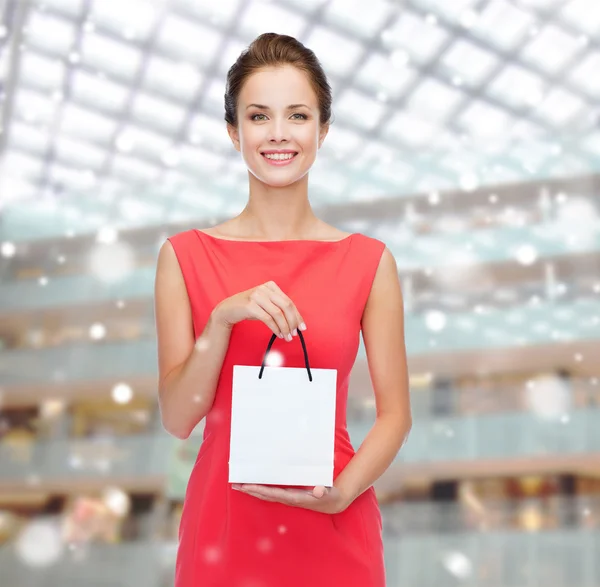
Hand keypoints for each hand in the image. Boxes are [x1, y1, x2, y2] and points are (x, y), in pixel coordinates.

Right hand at [212, 281, 306, 340]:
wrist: (228, 309)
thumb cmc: (249, 308)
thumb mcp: (265, 304)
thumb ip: (278, 308)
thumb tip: (295, 322)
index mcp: (271, 286)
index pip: (288, 301)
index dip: (297, 315)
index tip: (302, 327)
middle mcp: (264, 289)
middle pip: (286, 306)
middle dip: (293, 322)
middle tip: (295, 333)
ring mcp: (256, 296)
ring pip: (277, 313)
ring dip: (284, 327)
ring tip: (287, 336)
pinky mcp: (250, 306)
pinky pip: (268, 319)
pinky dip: (275, 328)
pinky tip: (278, 334)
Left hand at [231, 484, 350, 514]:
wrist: (332, 502)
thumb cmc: (329, 495)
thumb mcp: (329, 492)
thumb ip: (323, 491)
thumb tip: (318, 490)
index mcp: (295, 497)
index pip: (274, 493)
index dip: (260, 490)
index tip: (248, 486)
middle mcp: (288, 499)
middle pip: (265, 495)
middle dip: (250, 490)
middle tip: (235, 484)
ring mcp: (288, 497)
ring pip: (266, 494)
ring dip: (252, 490)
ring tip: (239, 484)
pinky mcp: (289, 495)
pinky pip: (271, 492)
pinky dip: (261, 489)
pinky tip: (254, 484)